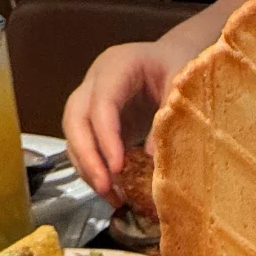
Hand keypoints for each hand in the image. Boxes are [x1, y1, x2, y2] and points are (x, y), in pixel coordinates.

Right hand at [63, 38, 191, 197]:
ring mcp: (91, 101)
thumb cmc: (178, 66)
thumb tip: (153, 160)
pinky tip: (112, 192)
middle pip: (75, 119)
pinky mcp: (95, 122)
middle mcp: (95, 82)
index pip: (102, 103)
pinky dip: (93, 170)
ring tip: (110, 196)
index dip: (106, 137)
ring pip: (74, 135)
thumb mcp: (181, 85)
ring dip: (87, 168)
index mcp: (116, 66)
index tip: (117, 168)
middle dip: (87, 156)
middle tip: (105, 187)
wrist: (170, 59)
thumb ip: (168, 117)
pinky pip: (84, 146)